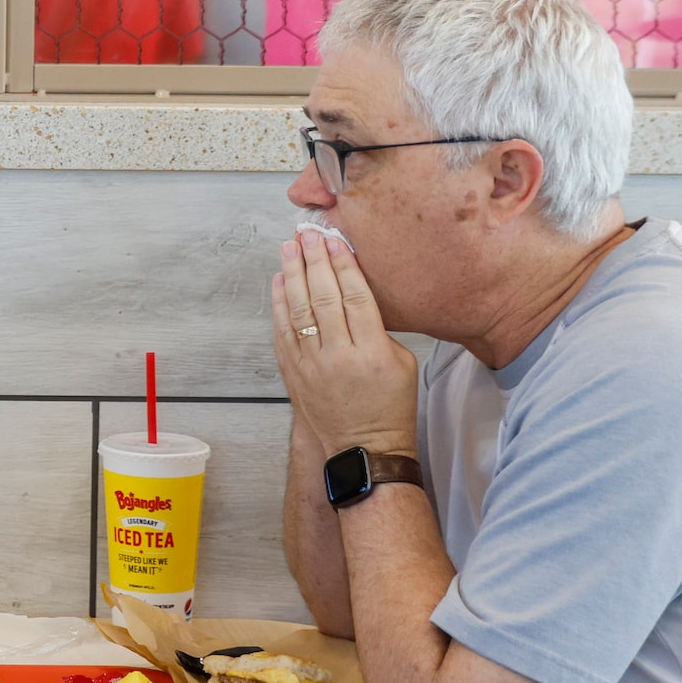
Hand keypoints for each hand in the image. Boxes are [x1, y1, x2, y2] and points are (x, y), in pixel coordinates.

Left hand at [272, 230, 417, 459]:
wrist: (365, 448)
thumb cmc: (390, 406)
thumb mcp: (402, 363)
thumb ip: (378, 328)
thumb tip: (353, 295)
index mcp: (372, 352)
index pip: (355, 297)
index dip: (343, 265)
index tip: (335, 241)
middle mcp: (338, 356)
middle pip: (323, 297)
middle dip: (314, 260)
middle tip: (307, 234)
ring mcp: (311, 365)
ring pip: (298, 310)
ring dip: (292, 274)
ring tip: (289, 248)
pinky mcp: (293, 373)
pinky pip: (283, 331)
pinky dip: (279, 304)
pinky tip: (279, 282)